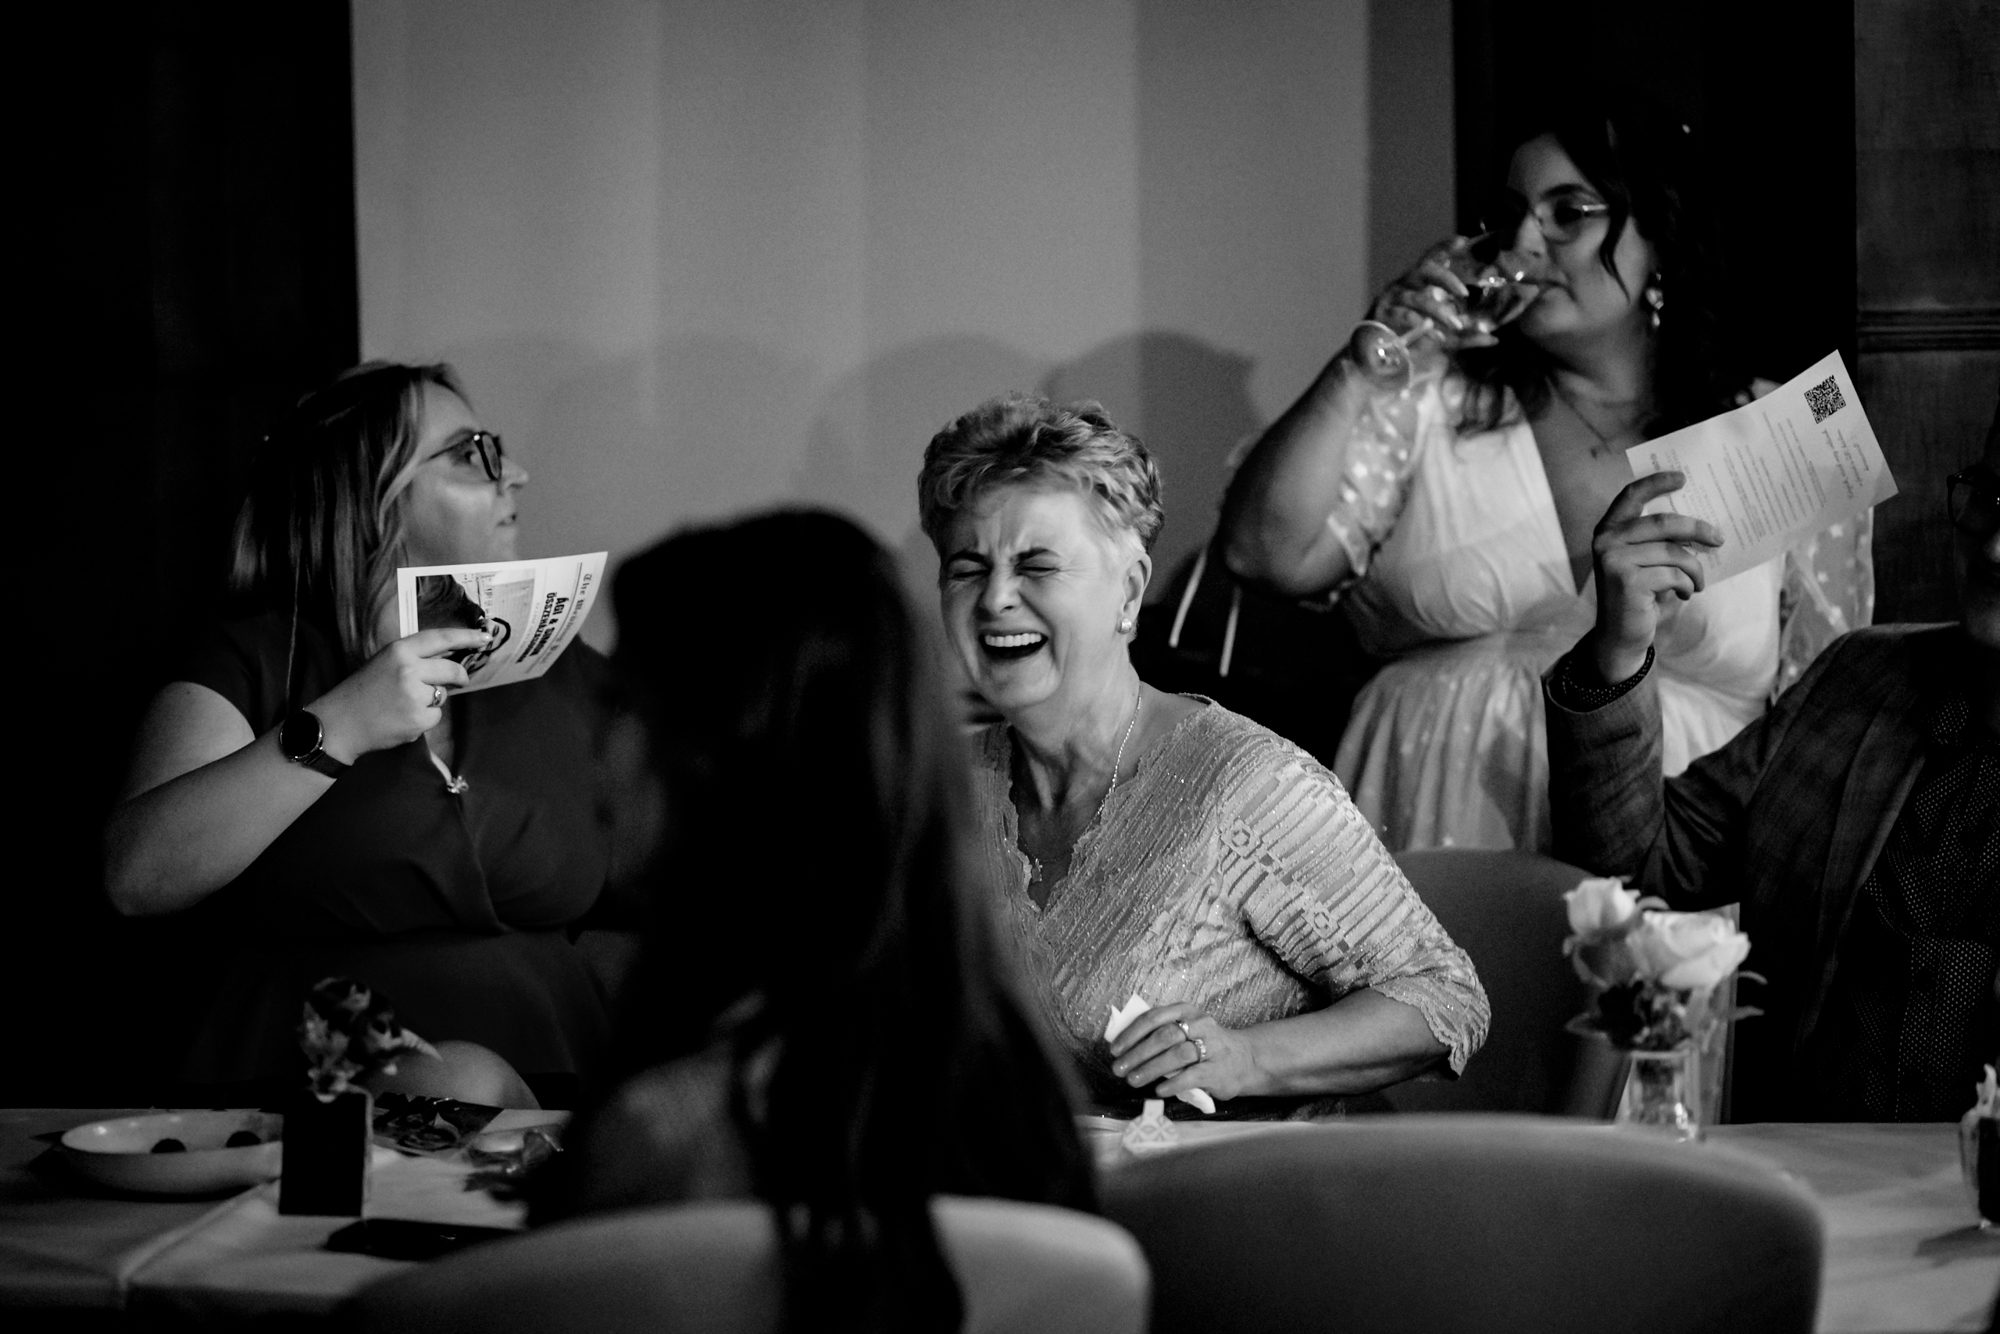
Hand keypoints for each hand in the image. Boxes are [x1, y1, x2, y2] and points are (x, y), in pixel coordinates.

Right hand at [307, 628, 488, 760]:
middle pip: (451, 670)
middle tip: (460, 681)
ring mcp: (414, 695)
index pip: (441, 638)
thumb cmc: (362, 692)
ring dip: (431, 700)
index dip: (466, 637)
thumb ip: (415, 658)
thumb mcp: (385, 663)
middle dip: (460, 677)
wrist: (340, 723)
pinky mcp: (418, 719)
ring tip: (403, 704)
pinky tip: (402, 719)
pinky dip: (424, 719)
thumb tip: (449, 658)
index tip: (484, 637)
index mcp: (399, 650)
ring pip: (442, 695)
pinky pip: (435, 716)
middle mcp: (409, 669)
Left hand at [1106, 1002, 1255, 1102]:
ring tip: (1133, 1080)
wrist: (1245, 1059)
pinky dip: (1173, 1083)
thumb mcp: (1186, 1030)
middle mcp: (1200, 1024)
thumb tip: (1124, 1047)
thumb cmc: (1206, 1045)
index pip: (1154, 1017)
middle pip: (1164, 1036)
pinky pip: (1192, 1076)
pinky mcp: (1218, 1070)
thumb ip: (1161, 1033)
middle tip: (1119, 1068)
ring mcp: (1211, 1046)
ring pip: (1177, 1055)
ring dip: (1150, 1068)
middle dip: (1137, 1053)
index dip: (1131, 1033)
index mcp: (1186, 1011)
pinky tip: (1159, 1090)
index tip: (1115, 1049)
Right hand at [1366, 237, 1536, 356]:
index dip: (1445, 247)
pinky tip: (1436, 335)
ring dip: (1438, 311)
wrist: (1377, 358)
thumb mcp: (1444, 337)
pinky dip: (1421, 325)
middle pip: (1424, 269)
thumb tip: (1493, 339)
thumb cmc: (1412, 341)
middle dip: (1446, 278)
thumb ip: (1466, 336)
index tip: (1463, 240)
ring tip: (1455, 325)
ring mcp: (1391, 297)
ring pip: (1417, 297)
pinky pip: (1403, 315)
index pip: (1432, 259)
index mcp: (1418, 283)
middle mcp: (1404, 284)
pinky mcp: (1382, 314)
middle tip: (1464, 292)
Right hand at [1584, 472, 1722, 684]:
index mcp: (1609, 531)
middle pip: (1663, 522)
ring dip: (1695, 569)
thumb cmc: (1640, 594)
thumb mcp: (1646, 562)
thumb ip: (1660, 541)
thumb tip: (1701, 526)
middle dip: (1697, 530)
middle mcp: (1606, 542)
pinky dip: (1687, 585)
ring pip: (1674, 552)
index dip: (1655, 483)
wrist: (1622, 636)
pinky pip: (1674, 574)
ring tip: (1697, 582)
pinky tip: (1684, 594)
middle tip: (1719, 539)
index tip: (1682, 477)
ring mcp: (1613, 561)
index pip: (1630, 496)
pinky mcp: (1627, 581)